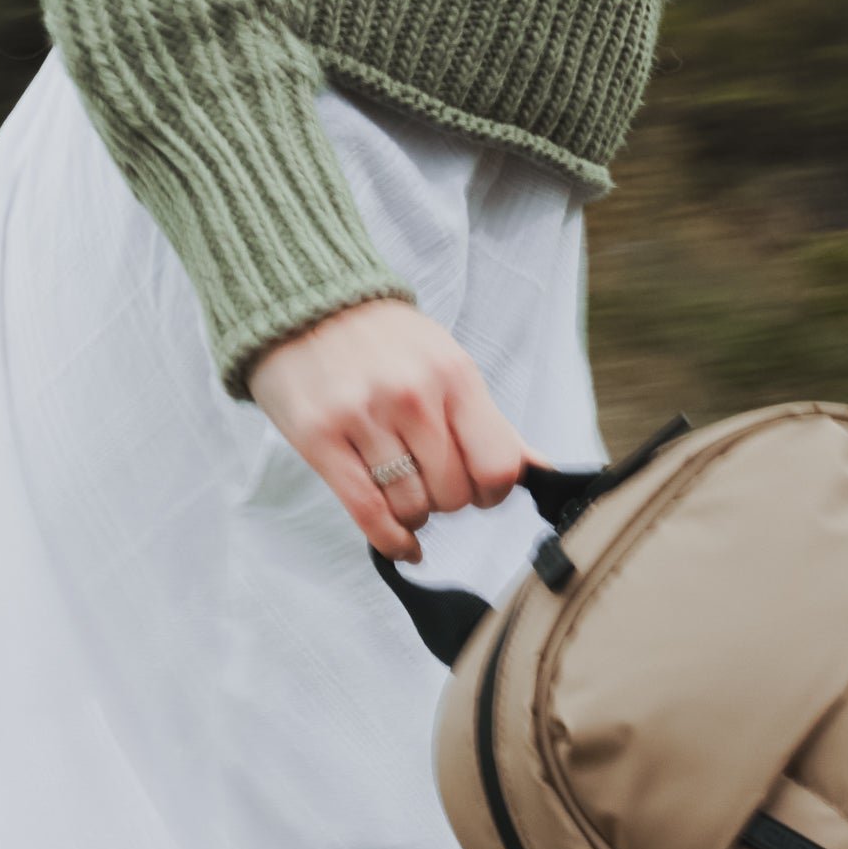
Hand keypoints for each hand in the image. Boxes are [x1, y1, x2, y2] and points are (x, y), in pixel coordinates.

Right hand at [248, 300, 529, 561]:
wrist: (307, 304)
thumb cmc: (384, 342)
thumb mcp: (447, 365)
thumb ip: (490, 422)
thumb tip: (541, 469)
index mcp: (454, 376)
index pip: (497, 467)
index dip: (492, 491)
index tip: (479, 489)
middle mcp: (412, 396)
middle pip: (453, 493)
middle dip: (447, 500)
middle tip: (430, 483)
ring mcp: (363, 417)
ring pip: (411, 507)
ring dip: (414, 515)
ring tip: (403, 493)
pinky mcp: (319, 438)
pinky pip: (367, 512)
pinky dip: (390, 540)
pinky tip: (401, 544)